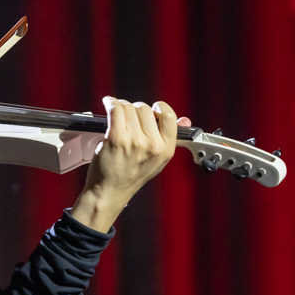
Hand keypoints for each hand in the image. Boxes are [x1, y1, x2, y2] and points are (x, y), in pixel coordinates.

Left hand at [70, 98, 192, 231]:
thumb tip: (185, 120)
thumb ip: (170, 139)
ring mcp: (134, 141)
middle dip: (135, 109)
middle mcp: (152, 145)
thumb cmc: (131, 176)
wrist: (110, 191)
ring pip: (128, 108)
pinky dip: (110, 102)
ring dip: (121, 107)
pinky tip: (109, 103)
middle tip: (128, 117)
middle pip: (144, 109)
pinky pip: (115, 109)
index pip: (169, 116)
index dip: (159, 108)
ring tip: (117, 115)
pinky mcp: (116, 138)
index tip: (153, 108)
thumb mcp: (158, 160)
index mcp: (166, 150)